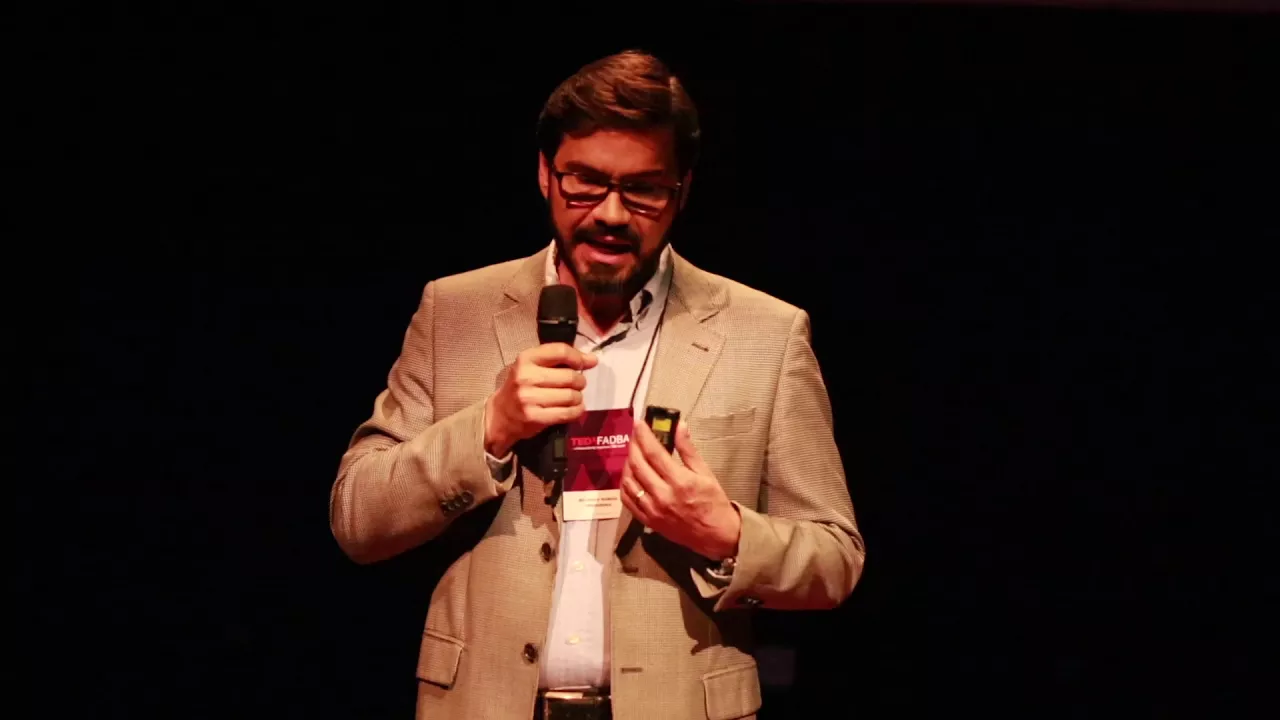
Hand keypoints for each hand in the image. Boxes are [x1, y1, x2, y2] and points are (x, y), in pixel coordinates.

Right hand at [484, 343, 597, 456]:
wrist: (501, 415)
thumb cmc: (520, 387)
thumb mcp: (532, 366)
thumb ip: (560, 360)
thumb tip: (592, 359)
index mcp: (526, 359)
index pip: (560, 351)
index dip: (578, 357)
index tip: (586, 363)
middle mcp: (526, 377)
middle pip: (569, 376)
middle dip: (580, 381)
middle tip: (577, 384)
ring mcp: (530, 398)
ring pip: (571, 396)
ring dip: (578, 397)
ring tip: (573, 397)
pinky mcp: (535, 417)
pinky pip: (567, 413)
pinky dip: (577, 410)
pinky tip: (575, 408)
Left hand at [620, 419, 740, 559]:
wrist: (715, 536)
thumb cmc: (713, 502)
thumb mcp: (706, 473)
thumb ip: (688, 450)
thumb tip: (679, 426)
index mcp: (680, 481)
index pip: (654, 453)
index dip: (644, 436)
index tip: (639, 423)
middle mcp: (663, 495)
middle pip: (638, 465)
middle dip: (633, 445)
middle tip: (635, 435)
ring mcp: (652, 510)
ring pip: (629, 481)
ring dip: (628, 463)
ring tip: (633, 453)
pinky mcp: (647, 520)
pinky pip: (627, 500)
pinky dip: (625, 484)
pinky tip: (630, 475)